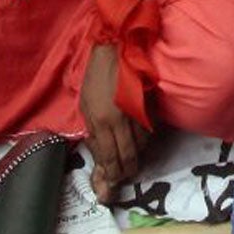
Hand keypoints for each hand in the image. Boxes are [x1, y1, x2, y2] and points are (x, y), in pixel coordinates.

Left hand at [80, 44, 147, 200]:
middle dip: (126, 172)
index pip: (108, 158)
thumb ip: (92, 130)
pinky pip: (149, 132)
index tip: (110, 186)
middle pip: (127, 157)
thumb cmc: (95, 76)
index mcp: (100, 121)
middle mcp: (119, 121)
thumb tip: (99, 153)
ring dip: (137, 158)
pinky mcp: (148, 106)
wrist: (115, 48)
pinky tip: (140, 144)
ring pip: (141, 147)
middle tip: (124, 178)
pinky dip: (145, 142)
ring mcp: (136, 113)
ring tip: (132, 163)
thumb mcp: (85, 105)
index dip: (111, 175)